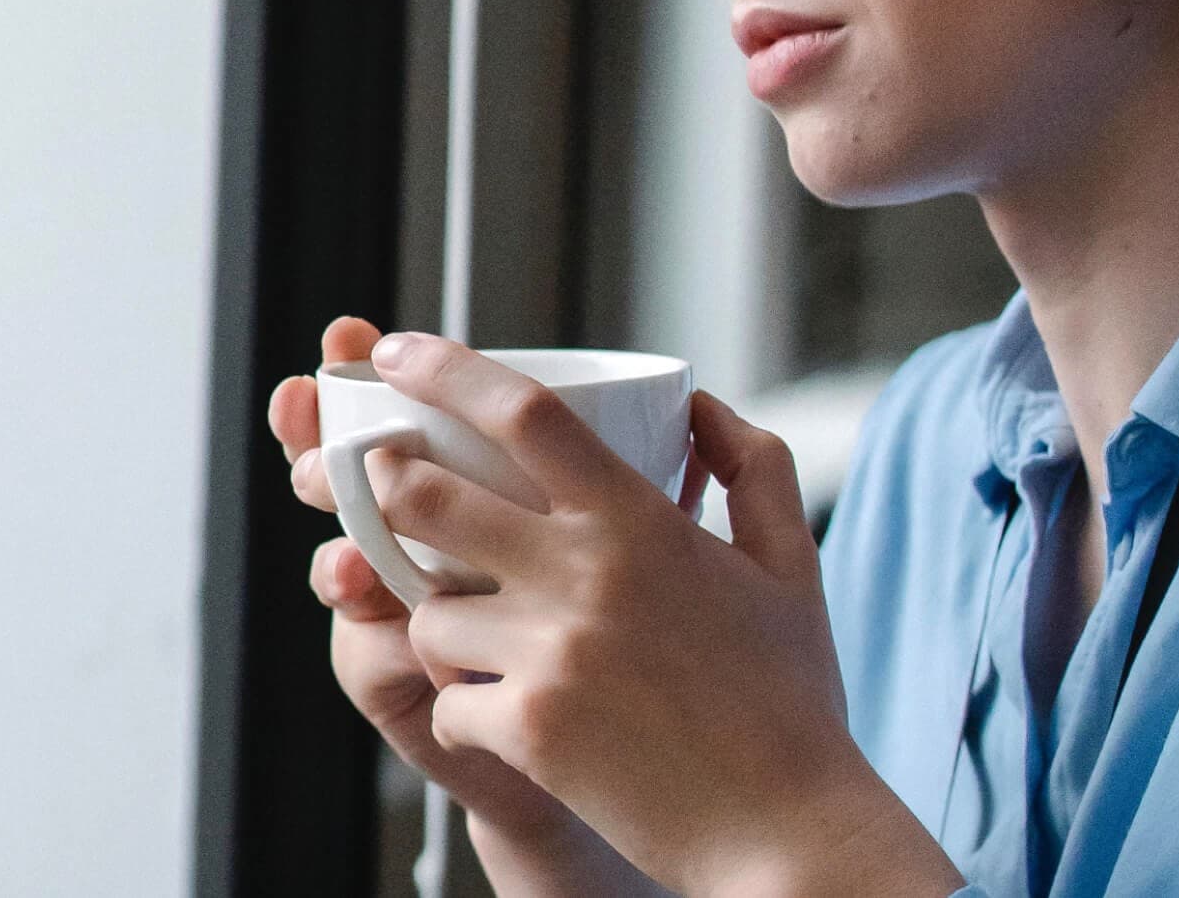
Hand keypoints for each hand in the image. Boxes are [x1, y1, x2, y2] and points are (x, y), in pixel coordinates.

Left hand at [366, 333, 963, 897]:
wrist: (786, 826)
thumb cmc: (789, 698)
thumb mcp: (791, 564)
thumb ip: (756, 469)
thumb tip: (701, 408)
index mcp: (641, 522)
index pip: (524, 413)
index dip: (445, 369)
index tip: (397, 352)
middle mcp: (585, 576)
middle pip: (427, 496)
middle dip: (387, 486)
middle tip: (393, 490)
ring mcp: (548, 654)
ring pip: (426, 608)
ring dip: (440, 619)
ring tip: (487, 641)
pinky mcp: (526, 729)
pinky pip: (447, 697)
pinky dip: (467, 706)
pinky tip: (516, 719)